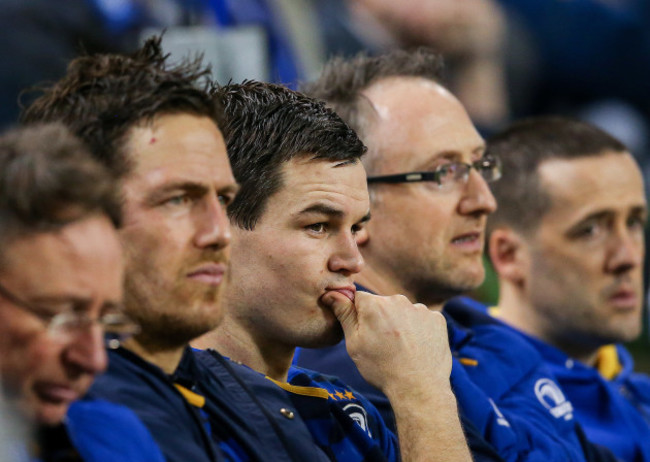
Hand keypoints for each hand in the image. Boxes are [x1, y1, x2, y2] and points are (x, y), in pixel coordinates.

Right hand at [321, 291, 451, 395]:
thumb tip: (332, 293)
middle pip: (382, 304)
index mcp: (374, 304)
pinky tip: (416, 347)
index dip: (357, 315)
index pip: (358, 298)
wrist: (419, 388)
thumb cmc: (382, 368)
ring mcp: (420, 309)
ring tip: (401, 349)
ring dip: (400, 324)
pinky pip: (422, 319)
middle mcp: (398, 300)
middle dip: (380, 318)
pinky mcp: (437, 319)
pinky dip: (418, 330)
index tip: (363, 332)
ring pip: (403, 312)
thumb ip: (344, 314)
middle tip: (382, 344)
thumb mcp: (354, 343)